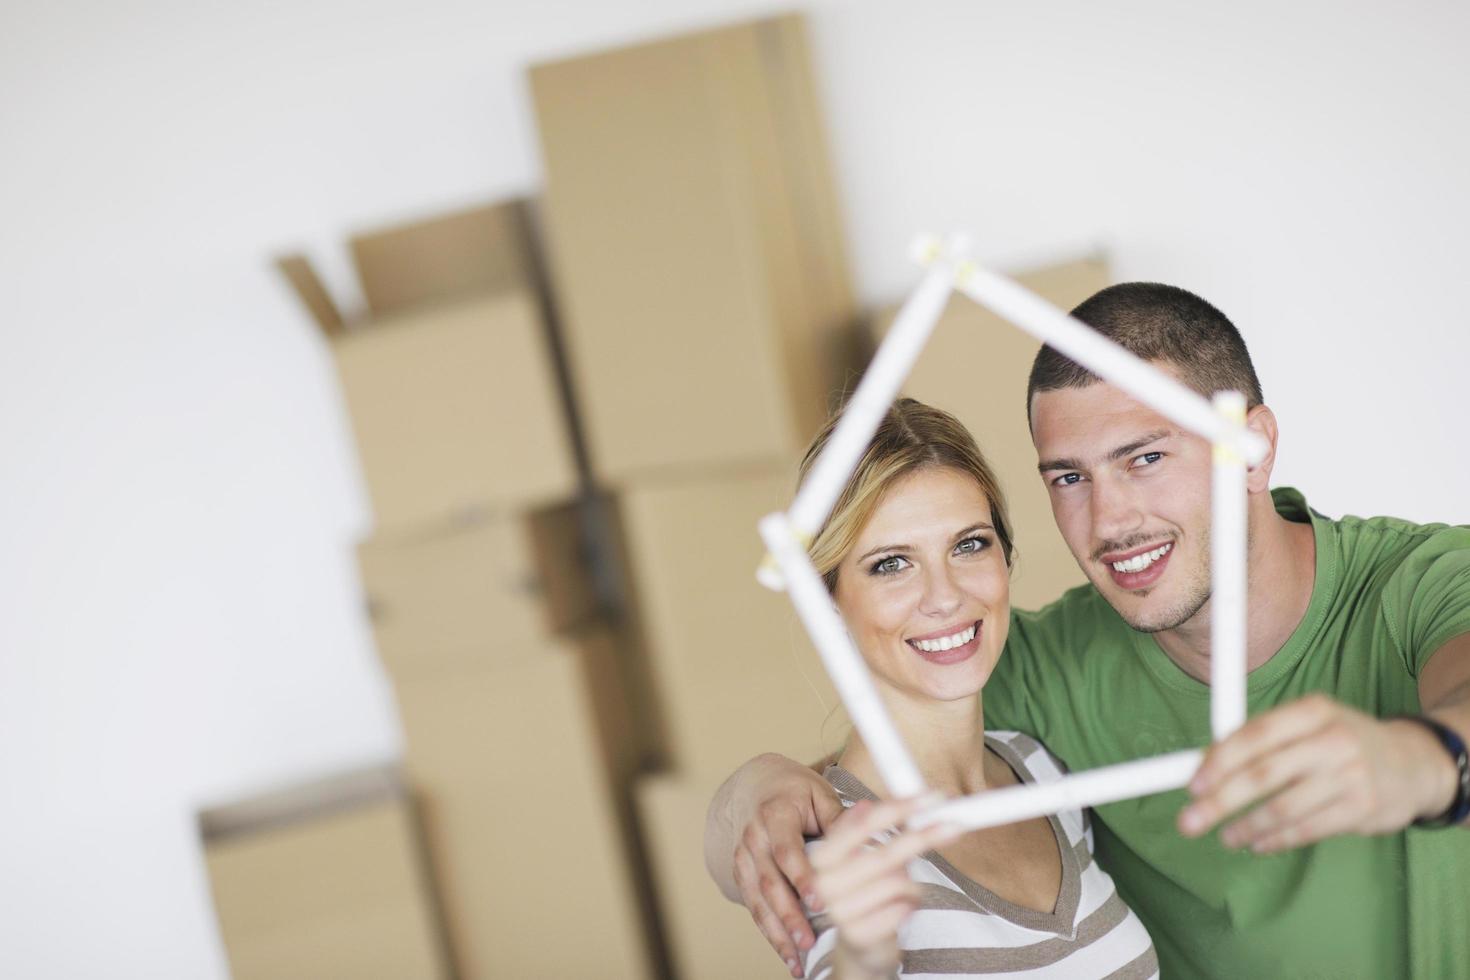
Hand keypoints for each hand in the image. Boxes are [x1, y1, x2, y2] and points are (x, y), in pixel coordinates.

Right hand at [725, 754, 847, 976]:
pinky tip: (786, 955)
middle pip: (769, 881)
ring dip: (777, 931)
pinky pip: (754, 907)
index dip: (800, 876)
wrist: (758, 787)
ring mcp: (744, 857)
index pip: (787, 849)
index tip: (819, 900)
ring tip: (796, 958)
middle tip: (807, 940)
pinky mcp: (742, 874)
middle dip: (788, 915)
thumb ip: (839, 819)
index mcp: (775, 815)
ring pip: (757, 900)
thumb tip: (869, 833)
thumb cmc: (797, 792)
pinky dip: (769, 932)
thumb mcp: (820, 795)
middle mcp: (754, 837)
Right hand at [811, 798, 962, 978]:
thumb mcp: (861, 855)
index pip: (863, 824)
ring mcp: (839, 912)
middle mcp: (824, 883)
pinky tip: (902, 908)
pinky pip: (903, 909)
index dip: (898, 808)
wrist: (858, 944)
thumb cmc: (864, 892)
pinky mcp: (858, 935)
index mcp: (822, 857)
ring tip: (905, 888)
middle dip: (922, 837)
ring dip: (912, 883)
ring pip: (898, 883)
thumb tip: (866, 804)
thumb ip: (865, 829)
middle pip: (885, 853)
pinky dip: (911, 904)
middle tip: (953, 825)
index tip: (929, 799)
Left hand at [1179, 693, 1458, 851]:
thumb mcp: (1310, 723)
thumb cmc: (1342, 742)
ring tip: (1225, 836)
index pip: (1256, 734)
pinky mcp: (1362, 809)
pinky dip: (1275, 839)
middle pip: (1264, 773)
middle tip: (1190, 820)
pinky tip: (1256, 843)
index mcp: (1313, 711)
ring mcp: (1351, 775)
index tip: (1193, 784)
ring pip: (1284, 807)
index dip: (1220, 760)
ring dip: (1245, 826)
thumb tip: (1204, 764)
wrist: (1413, 764)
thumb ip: (1264, 740)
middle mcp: (1333, 740)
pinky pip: (1307, 829)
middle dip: (1220, 801)